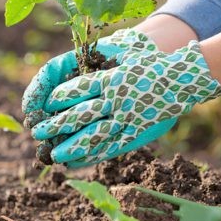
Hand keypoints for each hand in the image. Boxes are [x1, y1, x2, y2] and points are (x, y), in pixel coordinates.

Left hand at [32, 32, 220, 166]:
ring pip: (96, 136)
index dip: (60, 98)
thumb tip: (72, 81)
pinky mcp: (136, 132)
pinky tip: (77, 161)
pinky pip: (112, 146)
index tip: (45, 104)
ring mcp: (128, 118)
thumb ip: (102, 71)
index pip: (80, 89)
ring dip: (72, 147)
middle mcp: (118, 99)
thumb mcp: (124, 58)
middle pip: (82, 115)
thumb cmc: (149, 66)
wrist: (182, 80)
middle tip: (38, 133)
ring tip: (55, 155)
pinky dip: (93, 155)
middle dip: (57, 125)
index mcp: (113, 78)